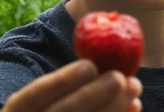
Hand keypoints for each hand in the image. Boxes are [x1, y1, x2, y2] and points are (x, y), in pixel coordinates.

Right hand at [2, 60, 141, 111]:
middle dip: (91, 97)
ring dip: (112, 110)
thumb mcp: (49, 98)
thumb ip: (65, 83)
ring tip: (135, 87)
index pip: (28, 100)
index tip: (90, 65)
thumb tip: (98, 57)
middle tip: (121, 77)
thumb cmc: (55, 106)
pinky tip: (133, 107)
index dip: (59, 82)